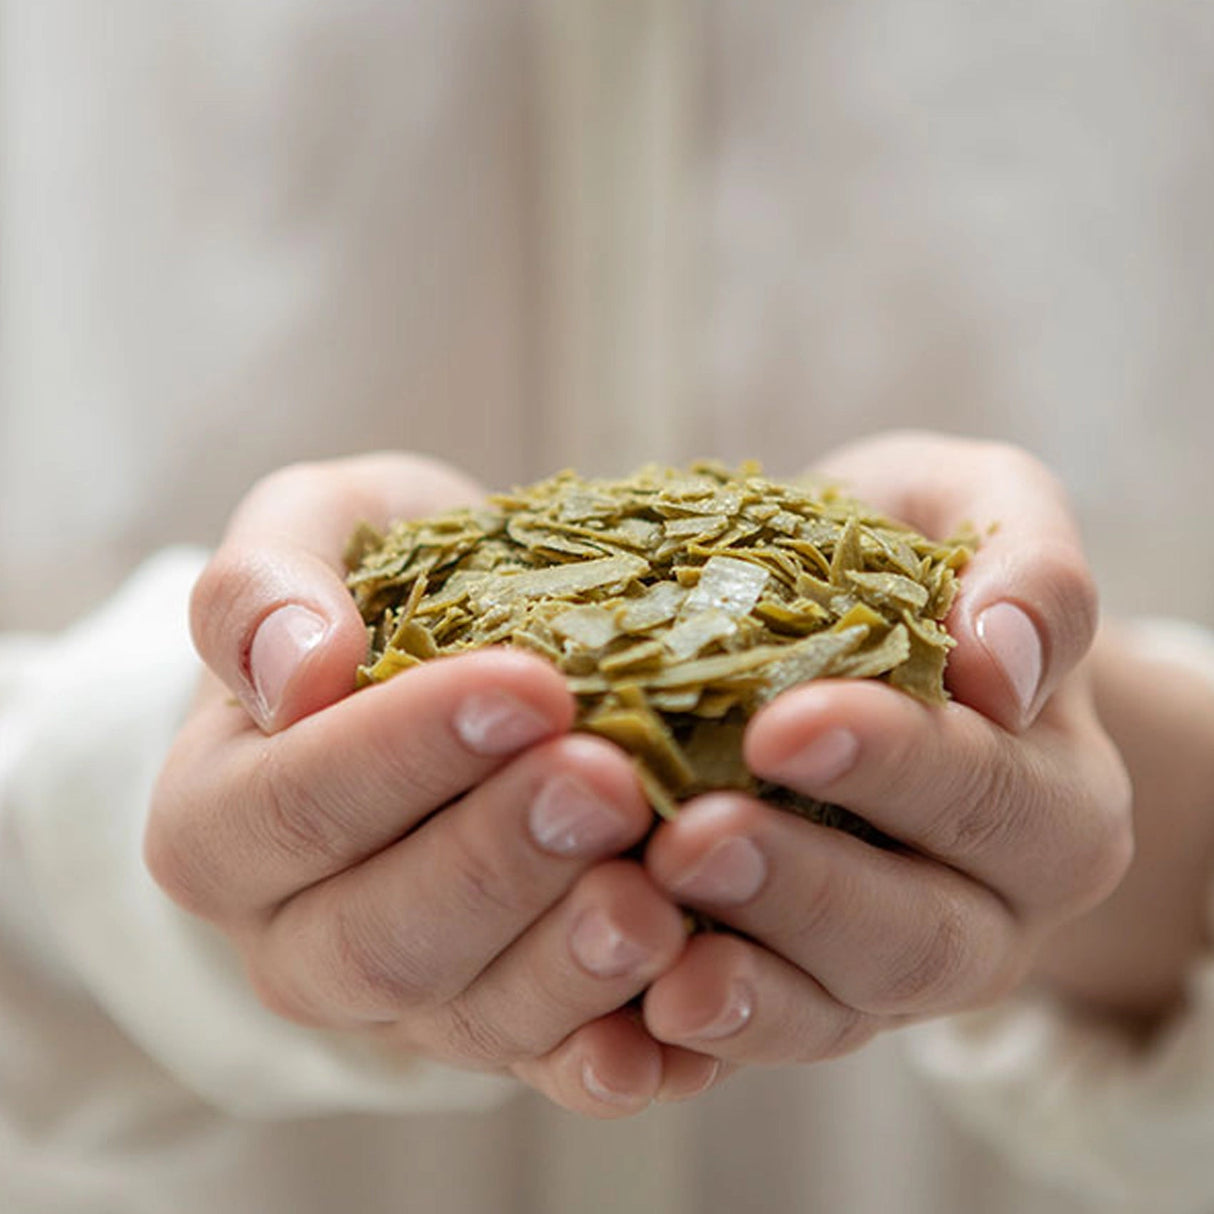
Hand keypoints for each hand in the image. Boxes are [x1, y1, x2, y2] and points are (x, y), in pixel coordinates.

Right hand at [145, 454, 713, 1116]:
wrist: (454, 668)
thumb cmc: (382, 588)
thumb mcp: (317, 535)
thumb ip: (265, 587)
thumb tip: (295, 670)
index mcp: (220, 820)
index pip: (294, 805)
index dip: (404, 753)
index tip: (525, 687)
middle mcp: (297, 934)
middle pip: (378, 937)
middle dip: (498, 863)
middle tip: (608, 785)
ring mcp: (405, 999)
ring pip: (469, 1018)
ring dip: (566, 967)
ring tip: (657, 901)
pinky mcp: (501, 1025)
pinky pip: (550, 1068)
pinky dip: (617, 1060)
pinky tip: (687, 1015)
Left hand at [640, 434, 1132, 1064]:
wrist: (849, 631)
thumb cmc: (914, 561)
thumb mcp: (980, 517)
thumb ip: (1029, 569)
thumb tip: (1009, 665)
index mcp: (1050, 799)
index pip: (986, 794)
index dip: (893, 768)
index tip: (783, 726)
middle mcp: (988, 909)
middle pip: (917, 934)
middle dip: (802, 890)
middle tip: (688, 839)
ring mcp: (889, 973)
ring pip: (837, 1012)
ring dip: (743, 987)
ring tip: (645, 935)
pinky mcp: (806, 1002)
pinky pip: (759, 1042)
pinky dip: (693, 1044)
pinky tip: (622, 1018)